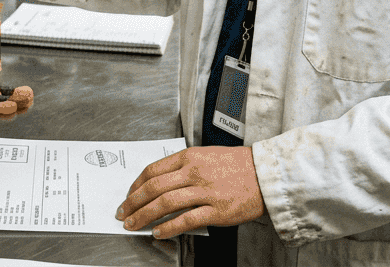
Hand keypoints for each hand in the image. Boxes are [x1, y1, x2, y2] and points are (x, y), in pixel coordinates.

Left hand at [115, 146, 264, 238]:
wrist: (266, 175)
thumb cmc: (239, 166)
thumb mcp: (207, 156)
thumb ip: (184, 166)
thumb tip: (161, 182)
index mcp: (190, 157)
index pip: (153, 170)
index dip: (135, 185)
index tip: (129, 195)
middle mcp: (194, 172)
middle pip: (153, 188)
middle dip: (133, 202)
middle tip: (123, 213)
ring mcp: (205, 191)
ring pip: (164, 204)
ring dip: (144, 216)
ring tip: (134, 224)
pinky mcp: (216, 210)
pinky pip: (185, 220)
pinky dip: (168, 228)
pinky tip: (159, 232)